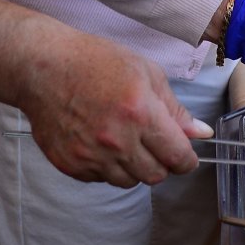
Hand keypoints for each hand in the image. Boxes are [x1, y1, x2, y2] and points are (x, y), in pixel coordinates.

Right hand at [17, 26, 210, 186]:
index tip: (186, 157)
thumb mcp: (148, 74)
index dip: (187, 160)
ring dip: (135, 168)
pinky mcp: (69, 164)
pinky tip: (104, 144)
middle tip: (157, 147)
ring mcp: (90, 155)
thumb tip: (201, 133)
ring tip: (128, 142)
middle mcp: (116, 140)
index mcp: (141, 114)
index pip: (176, 156)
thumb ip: (175, 109)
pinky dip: (108, 168)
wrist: (43, 69)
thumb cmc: (97, 63)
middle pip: (155, 175)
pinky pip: (100, 179)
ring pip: (128, 182)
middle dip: (163, 164)